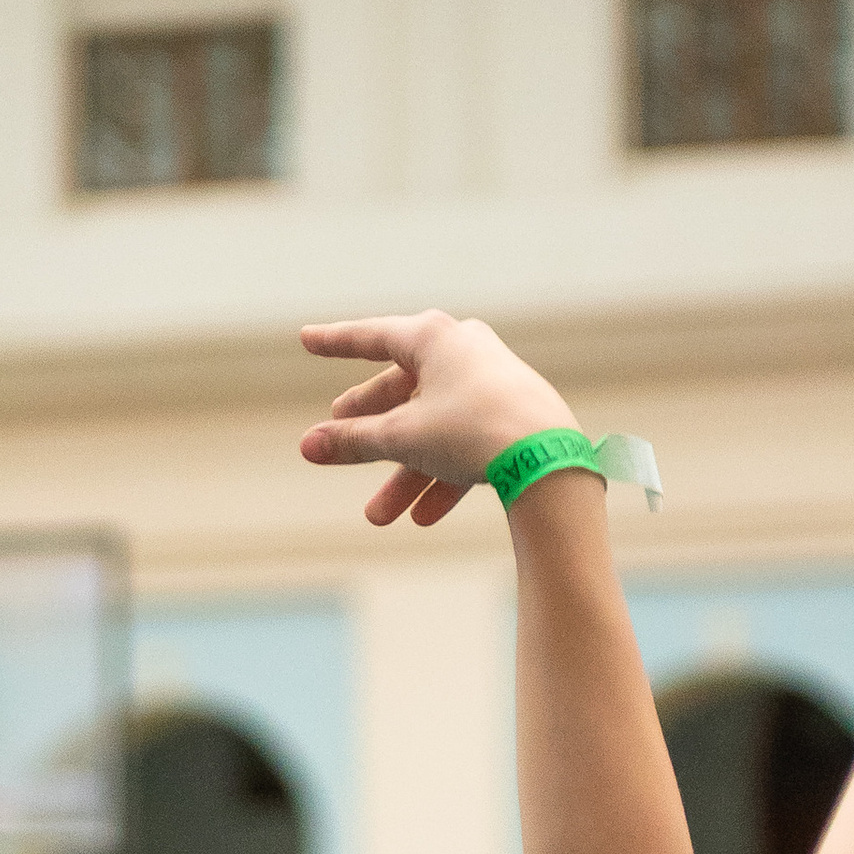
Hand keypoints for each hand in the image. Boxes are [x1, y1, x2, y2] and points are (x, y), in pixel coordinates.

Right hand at [300, 313, 574, 528]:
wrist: (547, 458)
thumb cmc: (472, 431)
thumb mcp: (402, 437)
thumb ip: (353, 441)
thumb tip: (308, 447)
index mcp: (433, 338)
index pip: (371, 336)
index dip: (335, 341)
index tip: (306, 339)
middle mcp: (464, 350)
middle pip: (403, 390)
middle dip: (370, 429)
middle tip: (338, 440)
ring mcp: (491, 382)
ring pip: (433, 428)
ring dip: (404, 473)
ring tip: (378, 517)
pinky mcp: (513, 416)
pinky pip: (466, 445)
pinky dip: (442, 477)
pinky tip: (423, 518)